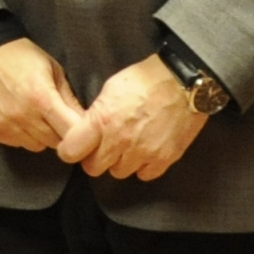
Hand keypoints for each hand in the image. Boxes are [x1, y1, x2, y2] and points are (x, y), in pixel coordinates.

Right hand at [0, 37, 85, 152]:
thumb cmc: (22, 57)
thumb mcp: (52, 69)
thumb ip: (69, 98)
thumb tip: (88, 123)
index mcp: (41, 98)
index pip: (70, 132)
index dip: (80, 132)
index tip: (83, 128)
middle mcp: (22, 115)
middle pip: (55, 142)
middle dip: (61, 133)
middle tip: (57, 117)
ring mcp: (4, 124)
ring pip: (36, 146)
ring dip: (41, 136)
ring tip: (37, 116)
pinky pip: (17, 143)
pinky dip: (23, 135)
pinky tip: (19, 117)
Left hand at [54, 55, 210, 181]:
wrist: (184, 81)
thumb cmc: (146, 78)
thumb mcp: (110, 88)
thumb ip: (96, 114)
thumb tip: (87, 130)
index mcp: (102, 121)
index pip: (70, 152)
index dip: (70, 150)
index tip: (75, 146)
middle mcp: (120, 141)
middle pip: (94, 168)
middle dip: (94, 158)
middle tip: (102, 145)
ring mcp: (143, 153)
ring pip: (119, 172)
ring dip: (119, 162)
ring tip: (127, 145)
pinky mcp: (164, 159)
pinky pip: (144, 175)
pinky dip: (142, 166)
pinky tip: (144, 150)